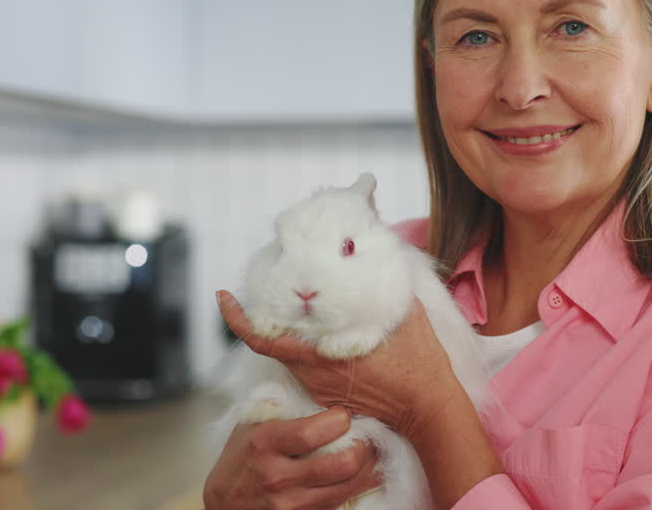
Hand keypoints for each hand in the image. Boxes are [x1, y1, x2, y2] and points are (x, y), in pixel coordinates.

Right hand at [202, 407, 380, 509]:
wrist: (223, 503)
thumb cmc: (242, 456)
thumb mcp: (252, 425)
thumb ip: (283, 407)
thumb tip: (323, 386)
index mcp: (265, 443)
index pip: (314, 432)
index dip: (340, 420)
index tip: (344, 414)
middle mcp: (277, 476)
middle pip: (342, 464)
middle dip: (363, 446)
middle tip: (364, 436)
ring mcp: (288, 503)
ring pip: (348, 487)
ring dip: (366, 468)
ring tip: (366, 453)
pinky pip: (340, 502)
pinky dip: (354, 487)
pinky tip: (356, 474)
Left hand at [216, 290, 463, 444]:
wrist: (429, 409)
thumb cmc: (419, 364)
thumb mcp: (406, 313)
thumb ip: (385, 280)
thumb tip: (379, 242)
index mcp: (322, 355)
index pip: (263, 337)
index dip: (238, 318)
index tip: (223, 296)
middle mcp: (313, 373)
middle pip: (272, 340)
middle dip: (261, 313)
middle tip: (262, 282)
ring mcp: (319, 386)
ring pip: (288, 351)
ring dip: (283, 327)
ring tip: (289, 297)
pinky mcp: (328, 392)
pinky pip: (304, 363)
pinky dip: (301, 342)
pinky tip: (314, 323)